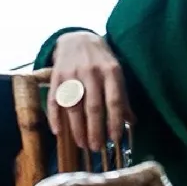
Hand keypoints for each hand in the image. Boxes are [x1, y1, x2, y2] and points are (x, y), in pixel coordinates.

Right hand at [50, 30, 131, 153]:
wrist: (77, 37)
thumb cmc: (101, 60)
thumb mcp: (116, 73)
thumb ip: (121, 96)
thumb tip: (131, 122)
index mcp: (111, 72)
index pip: (114, 101)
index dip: (115, 122)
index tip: (114, 140)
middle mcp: (91, 72)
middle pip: (93, 106)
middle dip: (94, 130)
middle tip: (96, 148)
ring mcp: (71, 73)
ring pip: (74, 106)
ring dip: (77, 128)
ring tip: (82, 144)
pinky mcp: (56, 76)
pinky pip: (55, 99)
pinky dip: (55, 116)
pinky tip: (58, 131)